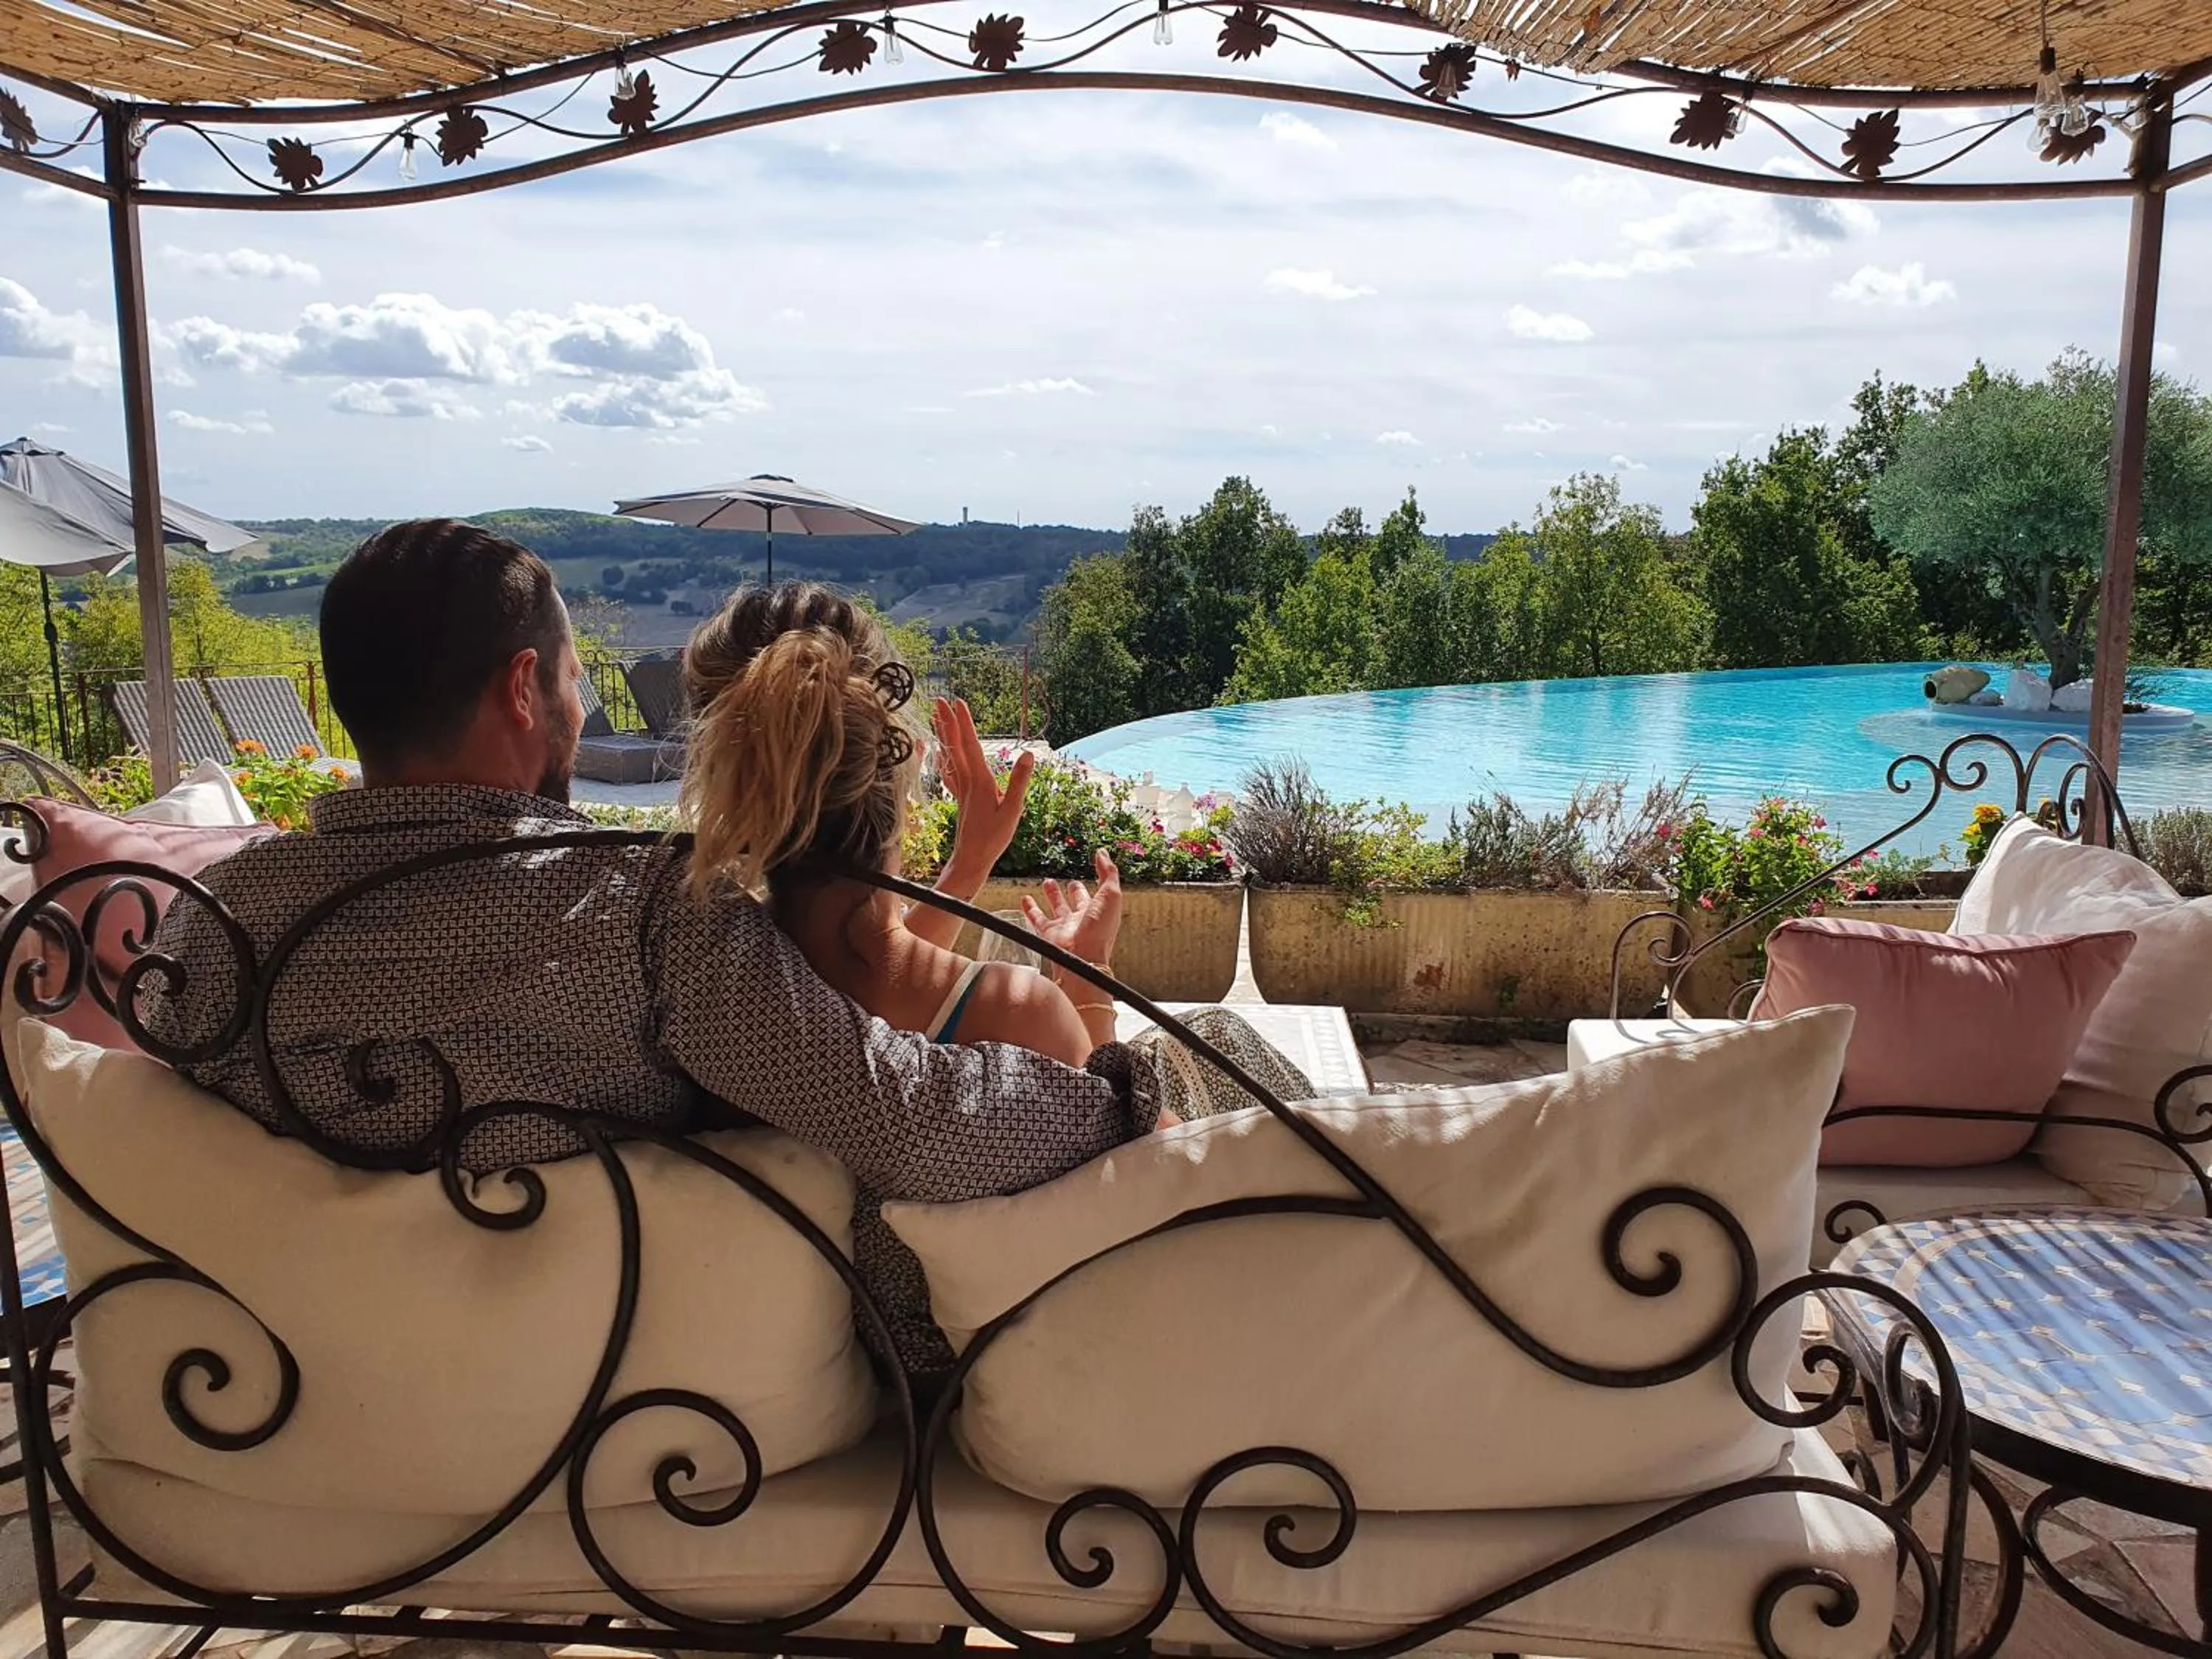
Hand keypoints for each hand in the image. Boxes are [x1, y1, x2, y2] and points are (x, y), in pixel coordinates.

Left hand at [934, 697, 1032, 890]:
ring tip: (937, 717)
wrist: (971, 859)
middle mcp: (968, 781)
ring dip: (944, 734)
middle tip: (940, 700)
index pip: (971, 745)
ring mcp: (961, 788)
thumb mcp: (1013, 810)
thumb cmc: (993, 838)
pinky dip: (944, 757)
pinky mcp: (960, 797)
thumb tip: (1029, 754)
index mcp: (981, 780)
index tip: (958, 703)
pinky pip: (949, 771)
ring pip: (950, 755)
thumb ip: (1020, 782)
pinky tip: (940, 751)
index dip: (964, 723)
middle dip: (948, 721)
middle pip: (955, 745)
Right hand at [1021, 849, 1122, 976]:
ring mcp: (1064, 927)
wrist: (1082, 957)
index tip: (1094, 867)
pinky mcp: (1048, 933)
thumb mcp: (1111, 895)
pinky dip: (1030, 908)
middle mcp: (1082, 919)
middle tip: (1070, 881)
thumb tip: (1102, 853)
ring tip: (1047, 882)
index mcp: (1099, 911)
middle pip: (1077, 901)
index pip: (1097, 894)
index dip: (1097, 881)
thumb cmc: (1100, 929)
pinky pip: (1037, 919)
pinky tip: (1025, 898)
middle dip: (1074, 890)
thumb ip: (1108, 873)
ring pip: (1057, 908)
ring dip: (1052, 896)